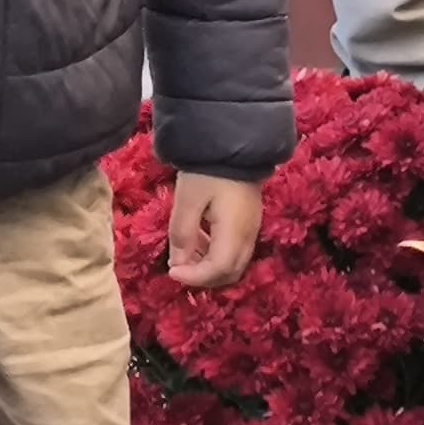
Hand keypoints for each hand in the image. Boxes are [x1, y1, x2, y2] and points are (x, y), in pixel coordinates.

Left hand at [168, 171, 262, 288]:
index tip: (171, 271)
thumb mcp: (187, 200)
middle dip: (202, 277)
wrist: (233, 147)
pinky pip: (235, 252)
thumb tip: (178, 263)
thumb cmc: (207, 172)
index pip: (218, 269)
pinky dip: (216, 255)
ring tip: (185, 254)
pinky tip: (199, 240)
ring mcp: (252, 231)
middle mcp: (248, 237)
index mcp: (234, 232)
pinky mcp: (249, 224)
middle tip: (178, 268)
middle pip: (230, 273)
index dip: (194, 277)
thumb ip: (182, 233)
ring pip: (234, 265)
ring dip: (209, 267)